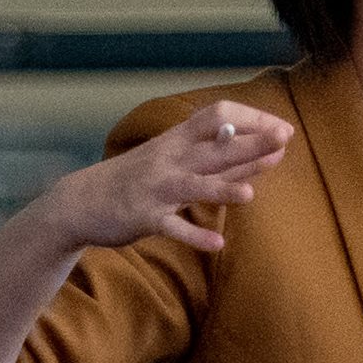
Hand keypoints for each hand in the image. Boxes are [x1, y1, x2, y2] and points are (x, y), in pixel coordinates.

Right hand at [48, 102, 291, 254]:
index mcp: (178, 141)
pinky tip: (217, 245)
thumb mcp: (179, 163)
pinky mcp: (145, 217)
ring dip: (221, 189)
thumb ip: (224, 160)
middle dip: (248, 143)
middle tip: (283, 138)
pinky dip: (193, 236)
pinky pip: (172, 227)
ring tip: (249, 195)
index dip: (250, 119)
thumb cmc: (139, 179)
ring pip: (193, 186)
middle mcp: (169, 160)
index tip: (282, 128)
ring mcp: (156, 188)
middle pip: (214, 148)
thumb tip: (274, 150)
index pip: (216, 117)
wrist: (80, 202)